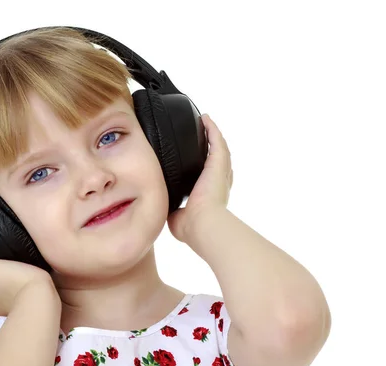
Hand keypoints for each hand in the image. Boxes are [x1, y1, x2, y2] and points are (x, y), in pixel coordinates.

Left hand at [167, 114, 232, 241]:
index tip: (202, 162)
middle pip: (219, 161)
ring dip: (213, 135)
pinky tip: (206, 119)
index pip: (212, 179)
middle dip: (214, 149)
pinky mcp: (219, 163)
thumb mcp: (178, 217)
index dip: (208, 169)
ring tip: (206, 123)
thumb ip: (172, 210)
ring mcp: (221, 172)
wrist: (203, 223)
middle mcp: (220, 183)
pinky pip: (217, 141)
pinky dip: (212, 129)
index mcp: (211, 196)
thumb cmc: (191, 227)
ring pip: (220, 148)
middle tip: (206, 137)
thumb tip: (164, 208)